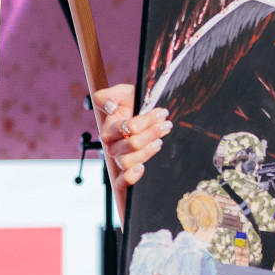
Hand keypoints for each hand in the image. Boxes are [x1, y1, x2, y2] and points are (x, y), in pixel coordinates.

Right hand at [92, 85, 171, 202]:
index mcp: (109, 129)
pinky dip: (130, 177)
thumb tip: (109, 107)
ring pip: (129, 161)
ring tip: (160, 140)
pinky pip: (122, 181)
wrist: (140, 113)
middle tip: (166, 124)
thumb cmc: (131, 104)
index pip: (127, 128)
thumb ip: (107, 96)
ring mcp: (119, 159)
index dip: (146, 121)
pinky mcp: (126, 170)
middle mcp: (112, 146)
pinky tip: (142, 168)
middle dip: (152, 133)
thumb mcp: (121, 93)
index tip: (161, 113)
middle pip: (132, 144)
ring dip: (148, 151)